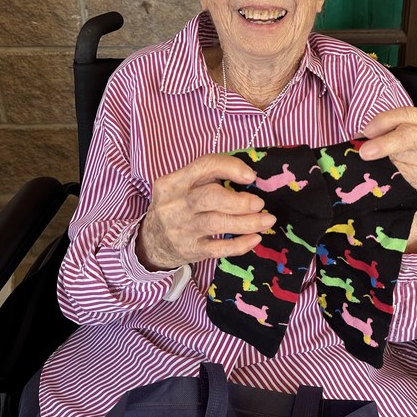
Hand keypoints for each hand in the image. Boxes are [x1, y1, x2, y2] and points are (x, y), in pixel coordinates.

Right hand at [136, 154, 275, 270]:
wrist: (150, 242)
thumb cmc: (174, 207)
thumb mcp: (179, 187)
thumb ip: (206, 178)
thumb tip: (248, 176)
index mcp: (173, 182)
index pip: (205, 165)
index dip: (232, 168)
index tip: (251, 176)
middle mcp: (174, 204)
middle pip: (210, 197)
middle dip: (240, 200)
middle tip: (259, 203)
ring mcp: (181, 229)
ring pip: (217, 223)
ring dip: (248, 222)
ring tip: (267, 220)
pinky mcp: (190, 250)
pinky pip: (219, 248)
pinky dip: (240, 244)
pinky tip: (255, 238)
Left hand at [359, 107, 416, 251]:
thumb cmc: (408, 157)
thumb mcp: (399, 136)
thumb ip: (385, 131)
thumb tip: (360, 136)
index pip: (410, 114)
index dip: (385, 120)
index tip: (367, 131)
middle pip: (411, 134)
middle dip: (385, 141)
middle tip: (365, 149)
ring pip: (408, 154)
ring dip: (385, 154)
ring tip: (368, 156)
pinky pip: (406, 174)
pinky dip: (390, 172)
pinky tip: (382, 172)